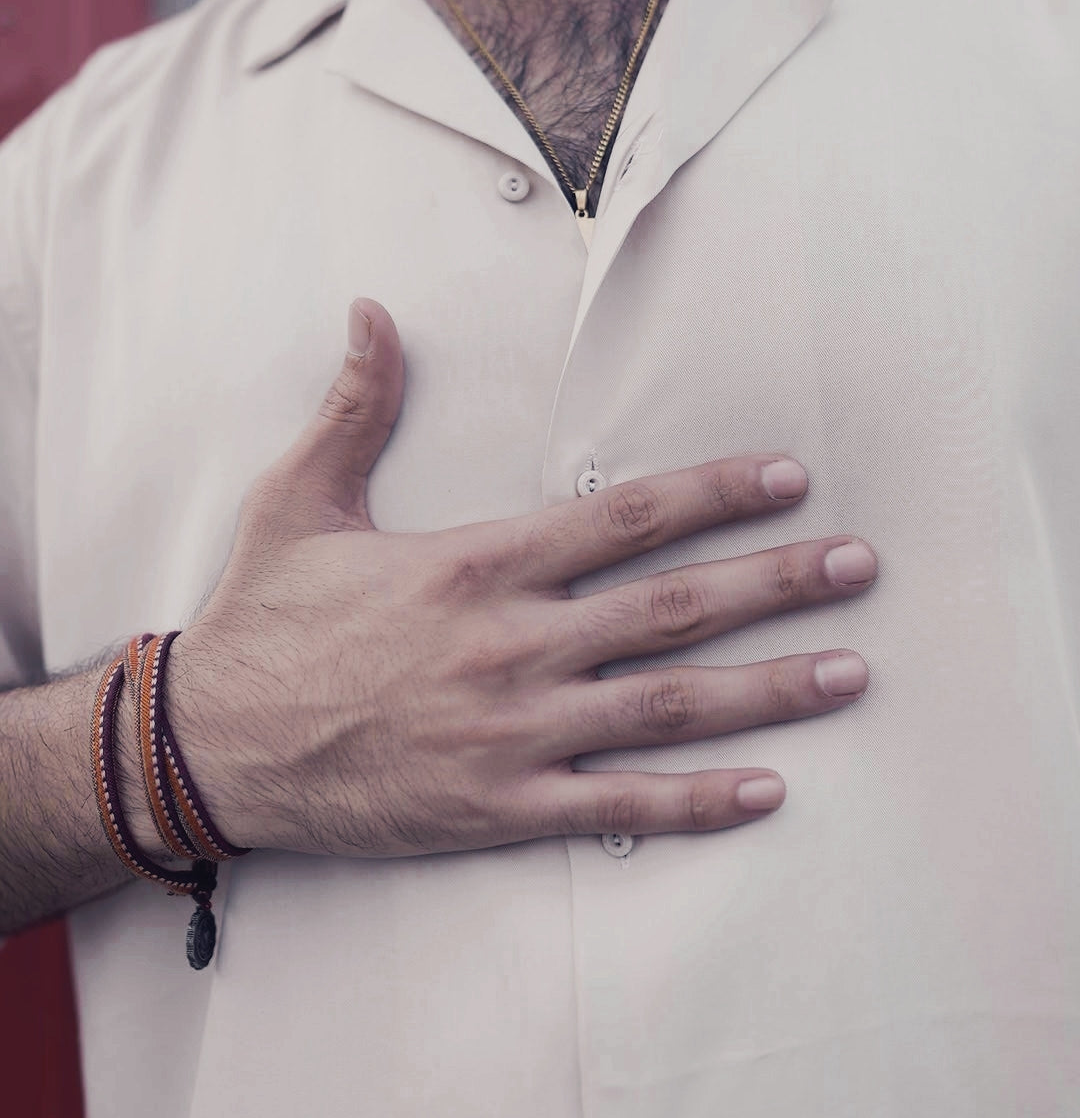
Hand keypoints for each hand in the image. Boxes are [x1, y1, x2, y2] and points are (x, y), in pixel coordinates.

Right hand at [167, 298, 875, 857]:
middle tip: (858, 568)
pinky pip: (618, 807)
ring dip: (766, 687)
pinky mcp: (499, 805)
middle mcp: (511, 645)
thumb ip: (356, 407)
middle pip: (671, 608)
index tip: (787, 477)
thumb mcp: (300, 499)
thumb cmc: (262, 619)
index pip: (621, 519)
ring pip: (666, 706)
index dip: (714, 493)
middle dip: (775, 583)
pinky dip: (697, 801)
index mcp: (476, 566)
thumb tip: (372, 311)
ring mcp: (512, 731)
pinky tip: (768, 789)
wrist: (210, 745)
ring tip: (848, 671)